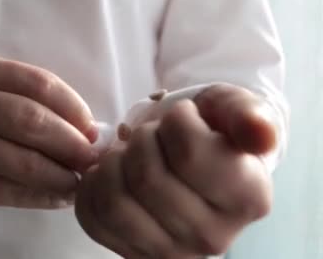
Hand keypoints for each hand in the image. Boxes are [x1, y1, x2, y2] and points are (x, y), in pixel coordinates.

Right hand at [0, 53, 98, 217]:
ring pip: (25, 161)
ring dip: (63, 174)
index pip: (37, 82)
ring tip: (81, 180)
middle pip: (32, 121)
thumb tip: (87, 130)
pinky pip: (13, 191)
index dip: (74, 106)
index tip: (91, 126)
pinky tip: (61, 196)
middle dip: (72, 142)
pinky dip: (44, 196)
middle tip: (93, 157)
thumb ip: (26, 100)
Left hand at [75, 84, 276, 257]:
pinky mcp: (131, 253)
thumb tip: (259, 134)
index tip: (182, 115)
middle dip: (140, 139)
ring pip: (114, 201)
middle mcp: (212, 236)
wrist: (190, 157)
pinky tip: (112, 172)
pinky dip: (92, 185)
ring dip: (112, 163)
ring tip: (129, 153)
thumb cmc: (210, 130)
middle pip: (146, 177)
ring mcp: (169, 251)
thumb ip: (246, 114)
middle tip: (151, 134)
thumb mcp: (230, 108)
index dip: (175, 120)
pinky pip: (91, 216)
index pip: (188, 153)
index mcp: (247, 198)